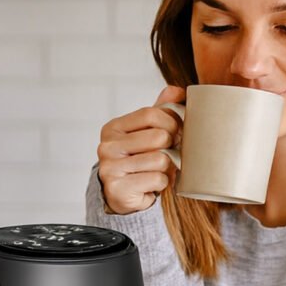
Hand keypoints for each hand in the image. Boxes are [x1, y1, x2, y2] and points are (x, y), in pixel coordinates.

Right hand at [97, 85, 185, 214]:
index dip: (171, 122)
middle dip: (171, 146)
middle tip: (168, 153)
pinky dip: (161, 183)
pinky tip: (151, 184)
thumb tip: (177, 90)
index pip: (151, 114)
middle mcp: (108, 146)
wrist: (121, 194)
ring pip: (161, 160)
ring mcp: (110, 168)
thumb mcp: (146, 132)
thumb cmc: (138, 158)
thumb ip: (160, 110)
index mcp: (113, 127)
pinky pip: (158, 180)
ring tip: (157, 170)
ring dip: (167, 167)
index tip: (176, 132)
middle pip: (159, 137)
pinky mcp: (119, 189)